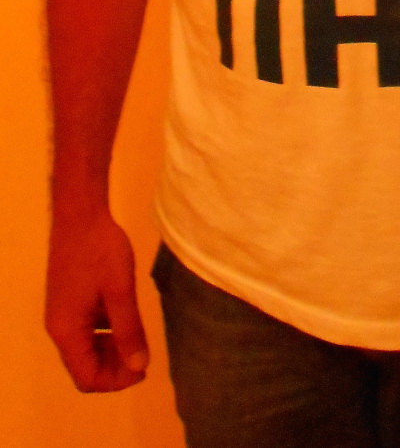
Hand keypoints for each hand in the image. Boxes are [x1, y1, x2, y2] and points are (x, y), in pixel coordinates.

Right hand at [46, 209, 148, 391]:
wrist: (81, 213)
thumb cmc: (100, 250)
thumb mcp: (120, 292)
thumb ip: (129, 331)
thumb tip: (138, 366)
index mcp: (66, 330)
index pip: (87, 377)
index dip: (116, 380)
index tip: (144, 368)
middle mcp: (59, 327)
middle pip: (84, 366)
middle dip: (115, 367)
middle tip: (144, 355)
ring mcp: (63, 313)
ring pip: (86, 347)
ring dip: (112, 350)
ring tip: (139, 337)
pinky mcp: (69, 300)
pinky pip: (86, 329)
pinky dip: (106, 331)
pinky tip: (126, 316)